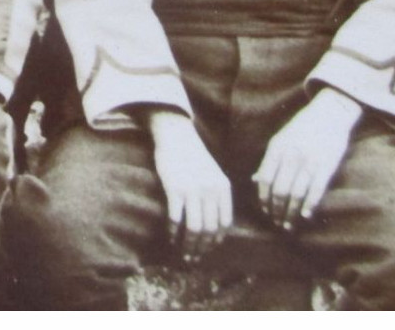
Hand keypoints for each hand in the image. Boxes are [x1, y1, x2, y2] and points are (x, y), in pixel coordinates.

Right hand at [146, 108, 231, 261]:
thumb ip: (218, 196)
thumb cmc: (194, 156)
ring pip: (194, 228)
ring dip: (188, 245)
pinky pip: (176, 218)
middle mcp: (210, 190)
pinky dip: (173, 231)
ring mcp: (192, 190)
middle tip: (194, 258)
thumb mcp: (214, 174)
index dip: (216, 240)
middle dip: (202, 248)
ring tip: (183, 254)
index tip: (208, 249)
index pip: (224, 223)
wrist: (177, 135)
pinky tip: (170, 237)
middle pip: (209, 229)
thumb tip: (217, 225)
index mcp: (223, 188)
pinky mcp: (174, 188)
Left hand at [253, 87, 362, 230]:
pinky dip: (309, 205)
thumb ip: (269, 160)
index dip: (263, 198)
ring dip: (291, 212)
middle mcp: (292, 155)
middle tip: (276, 222)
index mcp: (277, 148)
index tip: (265, 210)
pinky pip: (316, 190)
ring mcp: (310, 161)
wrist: (330, 113)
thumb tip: (255, 181)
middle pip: (280, 190)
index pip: (265, 178)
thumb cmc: (302, 128)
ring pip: (297, 194)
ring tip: (288, 224)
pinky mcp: (327, 166)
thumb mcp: (280, 139)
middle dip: (276, 209)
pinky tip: (305, 215)